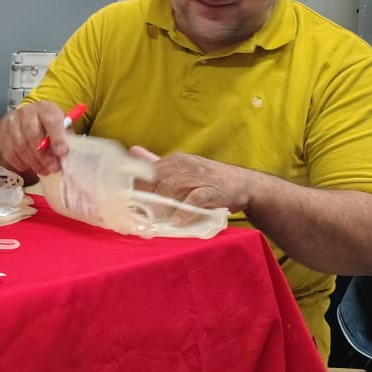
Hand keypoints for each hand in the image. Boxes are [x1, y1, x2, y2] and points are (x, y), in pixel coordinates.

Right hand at [0, 101, 75, 177]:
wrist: (28, 120)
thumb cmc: (48, 127)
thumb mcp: (61, 128)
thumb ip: (64, 140)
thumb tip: (64, 156)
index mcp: (45, 108)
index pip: (51, 121)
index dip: (57, 138)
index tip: (62, 153)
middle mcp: (27, 112)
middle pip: (32, 133)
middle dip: (43, 154)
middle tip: (52, 168)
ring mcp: (12, 122)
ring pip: (19, 144)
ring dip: (32, 161)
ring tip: (43, 170)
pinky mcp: (2, 133)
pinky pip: (8, 151)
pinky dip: (18, 162)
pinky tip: (28, 166)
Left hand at [130, 146, 249, 213]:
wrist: (245, 184)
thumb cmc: (209, 179)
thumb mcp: (183, 168)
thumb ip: (157, 162)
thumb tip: (133, 151)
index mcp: (175, 160)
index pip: (148, 171)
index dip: (136, 186)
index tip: (126, 200)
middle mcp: (185, 165)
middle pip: (156, 178)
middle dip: (144, 195)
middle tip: (134, 212)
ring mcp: (199, 176)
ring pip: (171, 187)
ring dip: (160, 204)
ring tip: (152, 218)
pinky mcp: (212, 189)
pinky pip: (194, 199)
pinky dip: (184, 210)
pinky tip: (176, 221)